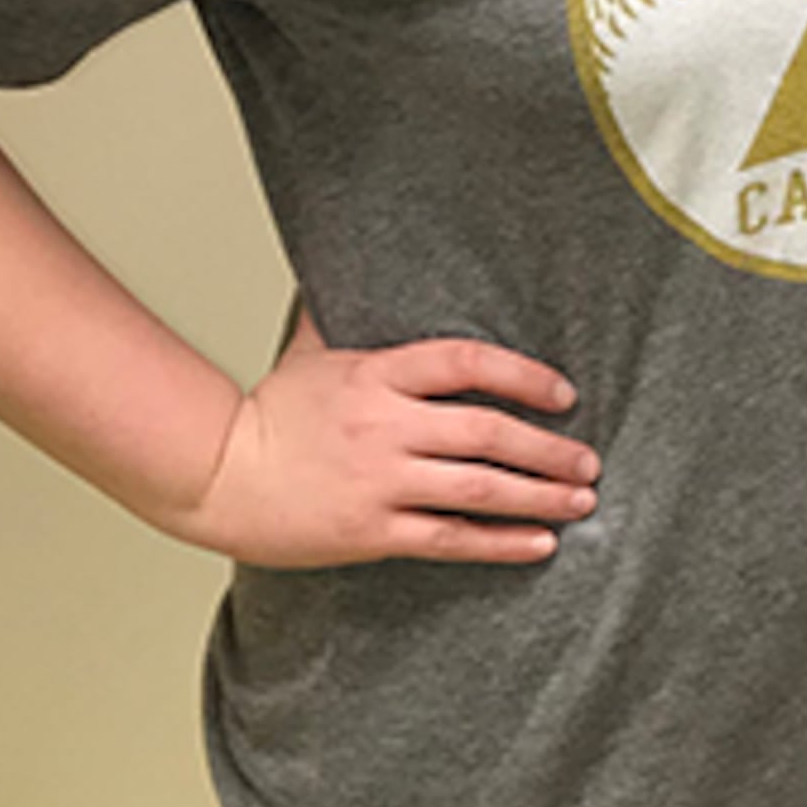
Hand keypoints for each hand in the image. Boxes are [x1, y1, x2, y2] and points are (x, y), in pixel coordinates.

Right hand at [165, 306, 600, 565]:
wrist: (218, 475)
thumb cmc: (269, 414)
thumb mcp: (310, 352)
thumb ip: (346, 315)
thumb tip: (356, 264)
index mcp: (376, 375)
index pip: (467, 362)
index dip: (524, 376)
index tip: (563, 394)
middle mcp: (384, 426)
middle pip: (488, 432)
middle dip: (549, 448)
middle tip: (589, 459)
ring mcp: (380, 480)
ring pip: (480, 487)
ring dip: (540, 495)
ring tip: (581, 499)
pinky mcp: (372, 530)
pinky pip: (451, 538)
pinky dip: (501, 542)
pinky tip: (540, 543)